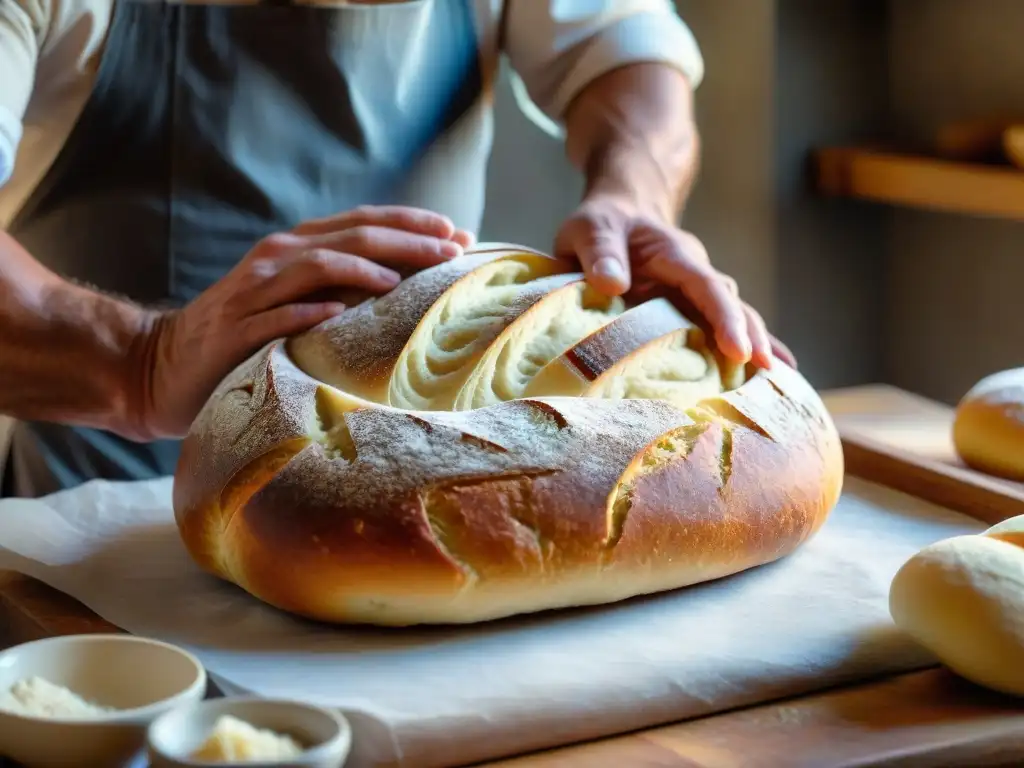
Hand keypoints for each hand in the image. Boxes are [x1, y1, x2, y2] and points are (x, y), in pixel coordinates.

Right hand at [129, 206, 473, 438]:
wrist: (165, 365)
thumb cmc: (248, 336)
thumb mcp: (298, 302)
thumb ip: (341, 287)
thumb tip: (410, 288)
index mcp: (297, 248)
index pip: (363, 223)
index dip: (412, 224)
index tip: (457, 233)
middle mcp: (277, 259)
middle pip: (352, 237)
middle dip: (407, 240)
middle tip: (452, 250)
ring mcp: (254, 292)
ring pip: (318, 265)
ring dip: (365, 269)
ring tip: (404, 282)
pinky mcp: (236, 330)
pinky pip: (278, 315)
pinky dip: (311, 311)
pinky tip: (341, 315)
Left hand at [555, 194, 794, 369]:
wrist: (616, 217)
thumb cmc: (602, 225)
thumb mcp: (590, 229)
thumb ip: (600, 252)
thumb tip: (612, 283)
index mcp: (674, 255)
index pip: (707, 286)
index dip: (724, 317)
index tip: (738, 350)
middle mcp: (694, 275)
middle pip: (730, 305)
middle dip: (750, 338)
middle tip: (765, 372)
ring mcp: (694, 295)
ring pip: (732, 320)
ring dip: (752, 347)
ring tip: (774, 383)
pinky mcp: (689, 310)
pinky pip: (718, 331)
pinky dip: (741, 353)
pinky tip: (766, 378)